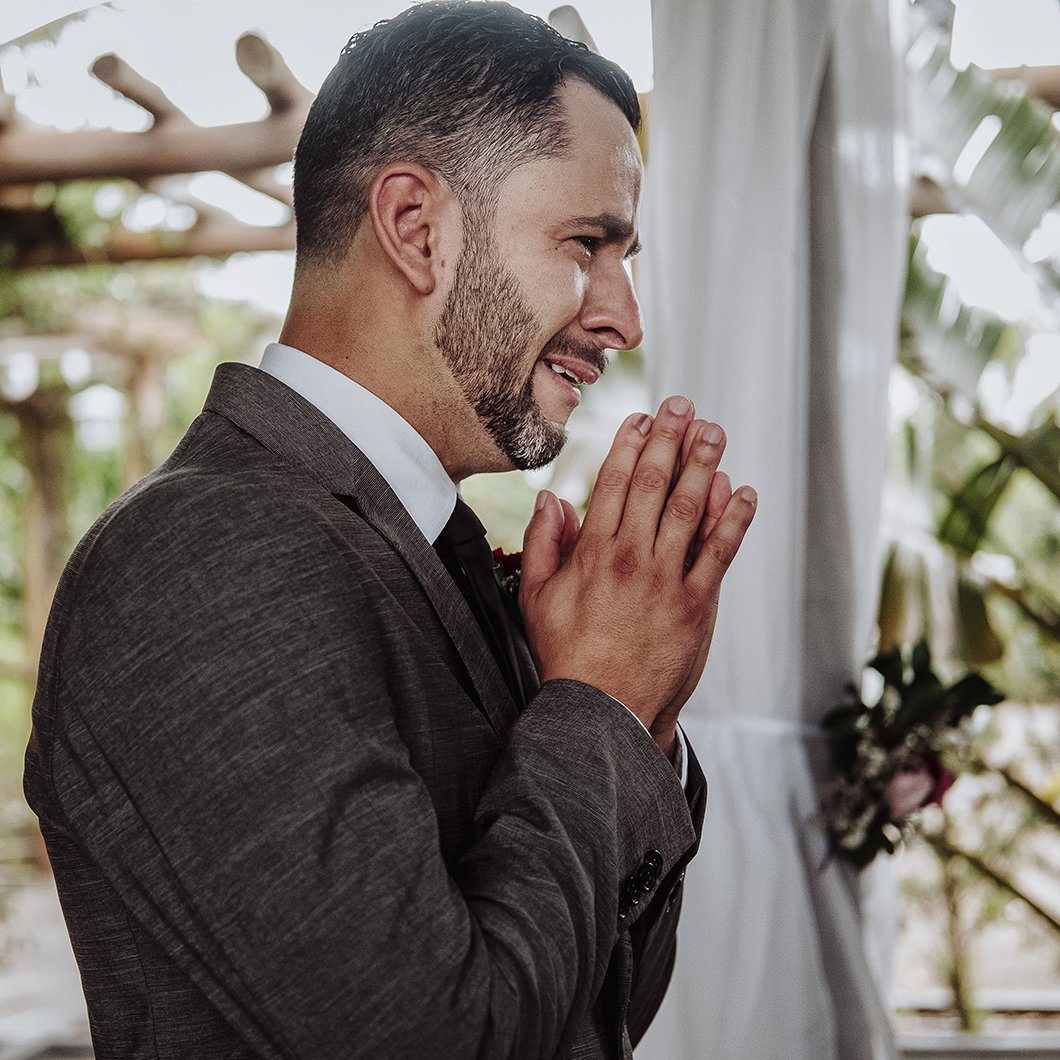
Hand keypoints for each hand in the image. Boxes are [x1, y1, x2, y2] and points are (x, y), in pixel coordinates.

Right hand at [519, 396, 756, 757]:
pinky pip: (719, 553)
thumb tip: (551, 501)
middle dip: (670, 440)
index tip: (642, 419)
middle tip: (684, 407)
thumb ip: (543, 544)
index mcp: (593, 552)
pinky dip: (733, 520)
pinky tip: (742, 493)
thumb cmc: (568, 656)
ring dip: (704, 465)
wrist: (601, 711)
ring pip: (689, 509)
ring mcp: (666, 579)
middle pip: (655, 485)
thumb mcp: (536, 597)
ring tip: (714, 432)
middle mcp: (631, 558)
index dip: (631, 446)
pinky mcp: (695, 604)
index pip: (615, 484)